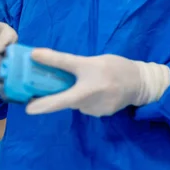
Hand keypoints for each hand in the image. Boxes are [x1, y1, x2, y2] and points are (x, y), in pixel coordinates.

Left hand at [26, 49, 169, 116]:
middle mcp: (90, 103)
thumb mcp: (90, 60)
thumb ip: (63, 61)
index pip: (60, 99)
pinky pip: (85, 106)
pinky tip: (95, 89)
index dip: (43, 105)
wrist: (141, 82)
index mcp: (87, 88)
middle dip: (56, 94)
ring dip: (74, 94)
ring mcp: (96, 111)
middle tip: (46, 87)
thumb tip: (36, 55)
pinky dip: (84, 97)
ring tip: (86, 81)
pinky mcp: (102, 115)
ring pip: (75, 102)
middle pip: (66, 100)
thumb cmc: (115, 67)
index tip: (28, 109)